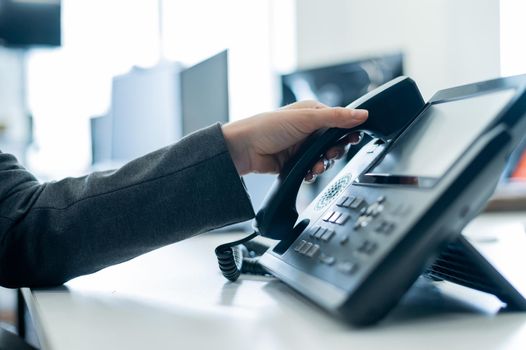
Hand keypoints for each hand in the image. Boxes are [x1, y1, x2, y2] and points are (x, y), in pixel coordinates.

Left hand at [222, 100, 367, 175]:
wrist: (243, 149)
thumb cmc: (267, 126)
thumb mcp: (306, 118)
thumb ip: (336, 117)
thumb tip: (362, 114)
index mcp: (312, 113)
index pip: (339, 121)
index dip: (347, 131)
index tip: (353, 138)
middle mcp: (307, 130)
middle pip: (333, 143)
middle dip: (334, 151)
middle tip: (330, 154)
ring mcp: (301, 147)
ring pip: (323, 158)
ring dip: (323, 164)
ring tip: (316, 166)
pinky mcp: (294, 162)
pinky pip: (311, 170)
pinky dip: (312, 173)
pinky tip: (308, 172)